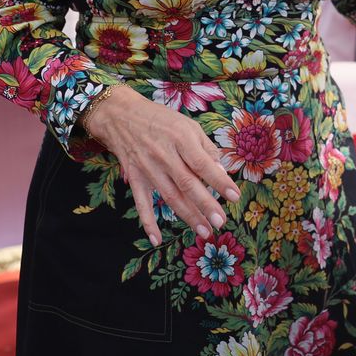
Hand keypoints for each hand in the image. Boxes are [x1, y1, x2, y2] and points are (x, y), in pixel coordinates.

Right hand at [83, 84, 240, 245]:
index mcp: (181, 139)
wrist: (121, 116)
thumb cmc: (161, 119)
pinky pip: (141, 203)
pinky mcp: (135, 178)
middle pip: (187, 184)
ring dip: (188, 216)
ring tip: (204, 232)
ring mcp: (148, 168)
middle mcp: (165, 155)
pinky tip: (156, 240)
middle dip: (205, 205)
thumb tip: (220, 171)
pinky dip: (148, 222)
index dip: (219, 181)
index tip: (234, 197)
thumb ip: (206, 148)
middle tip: (220, 223)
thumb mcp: (188, 125)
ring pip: (170, 196)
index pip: (203, 164)